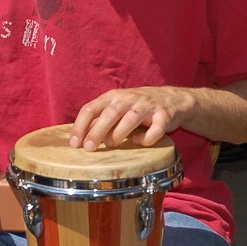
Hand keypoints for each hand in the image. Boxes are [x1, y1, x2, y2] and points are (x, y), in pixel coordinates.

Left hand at [70, 86, 193, 149]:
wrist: (172, 99)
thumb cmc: (137, 107)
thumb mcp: (117, 108)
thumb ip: (100, 120)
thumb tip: (80, 140)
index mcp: (113, 97)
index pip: (91, 108)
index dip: (80, 126)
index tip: (74, 144)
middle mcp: (129, 98)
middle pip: (110, 113)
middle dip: (97, 132)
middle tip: (89, 148)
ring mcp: (147, 106)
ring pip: (131, 118)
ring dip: (119, 133)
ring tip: (112, 144)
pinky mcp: (164, 115)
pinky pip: (156, 128)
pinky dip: (146, 138)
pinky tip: (139, 141)